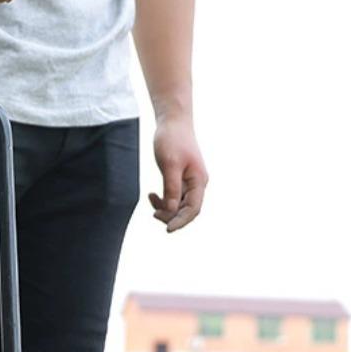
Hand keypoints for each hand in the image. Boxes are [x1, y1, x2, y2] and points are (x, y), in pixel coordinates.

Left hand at [150, 115, 207, 231]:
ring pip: (179, 204)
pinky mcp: (181, 178)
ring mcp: (190, 181)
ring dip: (166, 208)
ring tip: (151, 200)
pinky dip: (163, 199)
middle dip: (171, 216)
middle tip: (153, 213)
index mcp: (199, 181)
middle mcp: (197, 183)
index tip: (167, 230)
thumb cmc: (172, 140)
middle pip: (187, 210)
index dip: (180, 221)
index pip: (193, 209)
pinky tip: (152, 195)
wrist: (173, 121)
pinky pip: (174, 196)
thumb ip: (171, 188)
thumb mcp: (169, 165)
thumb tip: (171, 210)